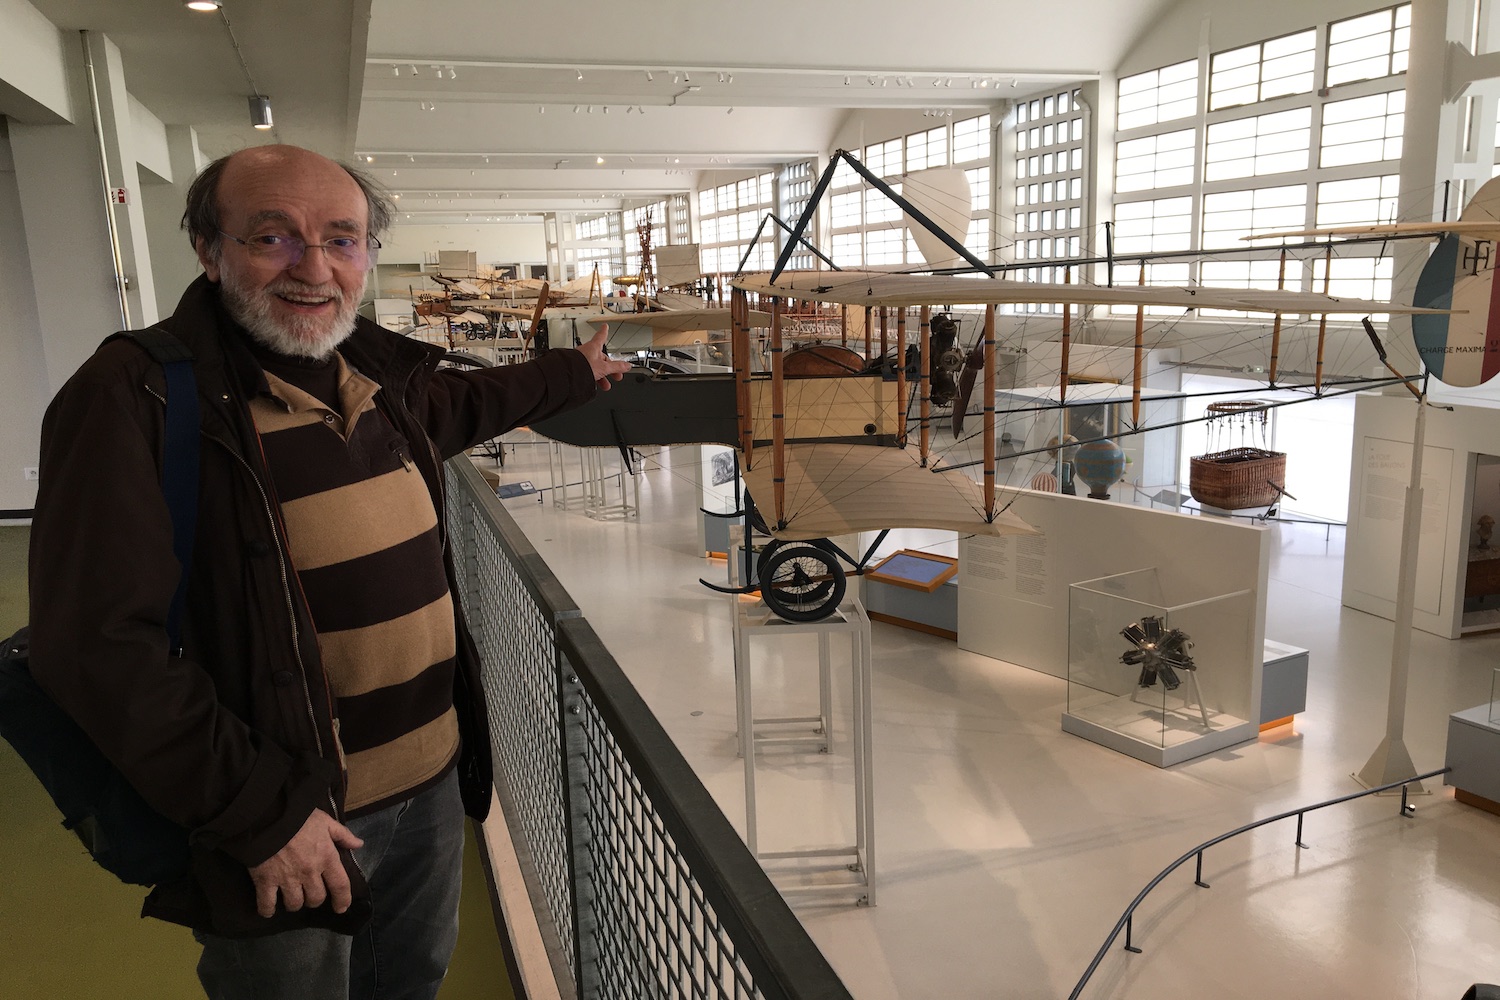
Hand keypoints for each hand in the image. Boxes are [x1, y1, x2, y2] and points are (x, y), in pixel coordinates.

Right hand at [248, 809, 363, 917]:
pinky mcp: (265, 881)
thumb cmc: (299, 817)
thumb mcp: (325, 821)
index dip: (343, 900)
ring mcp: (287, 879)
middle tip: (309, 893)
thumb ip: (343, 835)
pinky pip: (267, 905)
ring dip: (294, 903)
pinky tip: (268, 909)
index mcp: (326, 858)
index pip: (340, 885)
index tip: (341, 908)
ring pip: (294, 904)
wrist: (267, 815)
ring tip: (291, 896)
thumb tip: (359, 845)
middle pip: (316, 899)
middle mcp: (309, 873)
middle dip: (314, 899)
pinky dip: (267, 910)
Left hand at [578, 324, 631, 390]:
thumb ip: (616, 367)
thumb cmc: (581, 366)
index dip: (604, 331)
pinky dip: (593, 377)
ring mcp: (580, 360)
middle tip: (616, 375)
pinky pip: (587, 371)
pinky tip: (595, 384)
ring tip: (605, 385)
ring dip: (602, 376)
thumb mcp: (604, 368)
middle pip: (601, 357)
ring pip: (595, 366)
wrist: (567, 376)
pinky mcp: (576, 368)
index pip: (601, 336)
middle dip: (609, 368)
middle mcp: (586, 351)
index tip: (605, 326)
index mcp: (594, 347)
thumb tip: (626, 366)